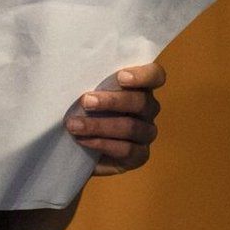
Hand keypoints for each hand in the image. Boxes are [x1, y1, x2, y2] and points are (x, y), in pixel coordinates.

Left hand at [66, 59, 163, 175]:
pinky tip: (84, 141)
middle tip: (86, 101)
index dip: (143, 75)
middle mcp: (147, 109)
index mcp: (140, 87)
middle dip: (112, 101)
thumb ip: (90, 82)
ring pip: (132, 127)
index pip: (155, 75)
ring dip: (100, 126)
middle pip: (141, 102)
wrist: (75, 147)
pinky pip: (127, 150)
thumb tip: (75, 73)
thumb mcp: (85, 93)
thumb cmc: (82, 110)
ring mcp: (146, 133)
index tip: (121, 77)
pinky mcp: (139, 156)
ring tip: (74, 125)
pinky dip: (103, 144)